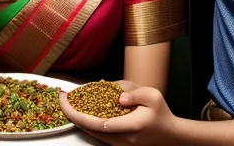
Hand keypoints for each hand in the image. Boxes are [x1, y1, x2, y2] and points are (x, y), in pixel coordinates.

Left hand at [60, 81, 180, 145]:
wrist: (170, 136)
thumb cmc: (162, 115)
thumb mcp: (153, 96)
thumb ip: (135, 93)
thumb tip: (118, 95)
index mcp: (129, 127)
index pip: (96, 123)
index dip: (77, 112)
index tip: (66, 100)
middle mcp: (121, 140)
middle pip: (89, 130)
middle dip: (72, 114)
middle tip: (63, 98)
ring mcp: (118, 144)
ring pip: (92, 133)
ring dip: (79, 118)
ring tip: (71, 102)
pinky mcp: (117, 144)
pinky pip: (98, 133)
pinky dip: (88, 121)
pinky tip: (84, 110)